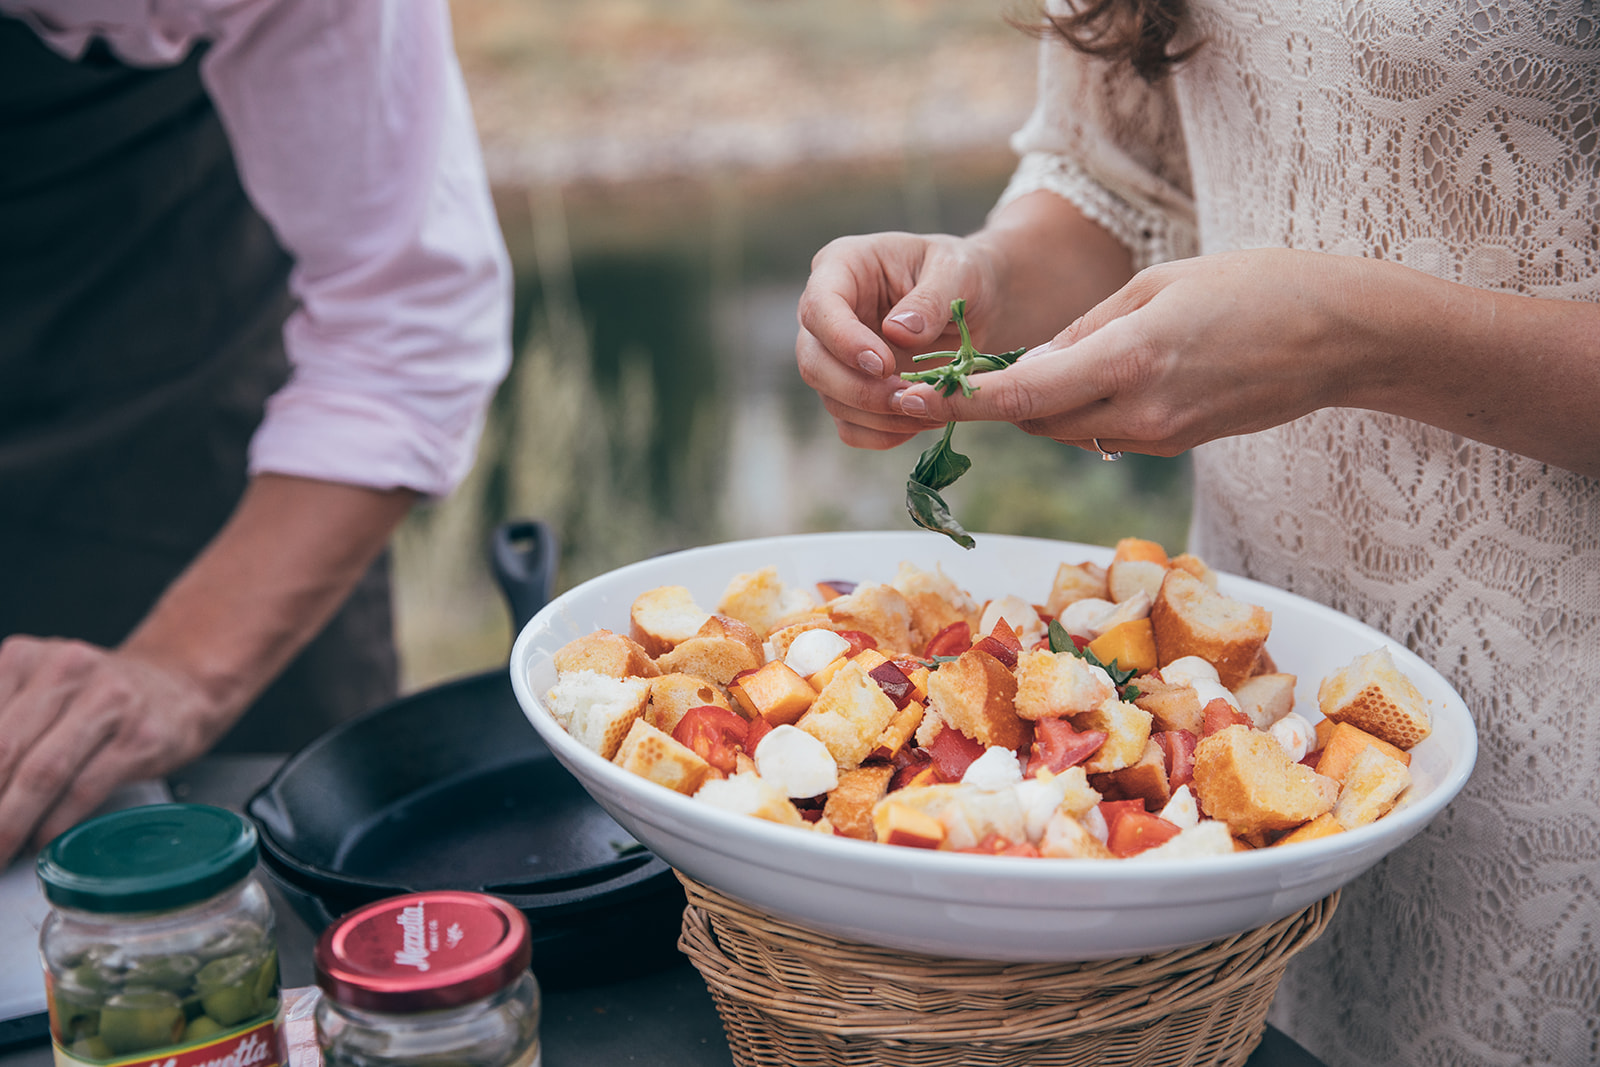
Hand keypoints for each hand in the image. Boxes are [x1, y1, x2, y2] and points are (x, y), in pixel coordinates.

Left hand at [0, 638, 230, 864]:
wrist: (181, 686)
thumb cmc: (98, 698)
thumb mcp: (38, 693)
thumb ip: (4, 731)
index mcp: (25, 657)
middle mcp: (68, 669)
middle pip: (3, 751)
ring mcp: (111, 701)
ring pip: (42, 773)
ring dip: (10, 824)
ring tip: (0, 850)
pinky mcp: (141, 736)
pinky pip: (85, 789)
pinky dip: (55, 824)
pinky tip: (42, 840)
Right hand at [795, 231, 1007, 449]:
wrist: (976, 304)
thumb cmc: (961, 274)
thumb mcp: (958, 271)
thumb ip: (932, 298)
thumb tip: (897, 332)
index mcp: (841, 267)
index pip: (819, 306)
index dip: (844, 340)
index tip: (883, 365)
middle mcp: (827, 314)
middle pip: (813, 361)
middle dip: (859, 389)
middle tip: (907, 397)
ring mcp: (834, 357)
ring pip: (831, 399)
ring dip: (877, 416)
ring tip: (925, 410)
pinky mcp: (851, 391)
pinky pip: (850, 426)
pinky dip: (882, 434)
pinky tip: (919, 422)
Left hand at [891, 249, 1362, 455]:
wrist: (1339, 336)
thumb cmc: (1254, 288)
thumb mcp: (1158, 285)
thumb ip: (1084, 333)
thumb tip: (1028, 369)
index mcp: (1129, 360)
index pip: (1021, 395)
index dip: (958, 402)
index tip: (908, 400)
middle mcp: (1140, 412)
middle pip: (1034, 421)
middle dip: (994, 401)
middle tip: (958, 373)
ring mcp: (1160, 438)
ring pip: (1067, 432)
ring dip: (1039, 407)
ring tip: (1032, 366)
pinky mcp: (1176, 446)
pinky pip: (1105, 434)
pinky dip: (1081, 412)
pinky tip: (1092, 378)